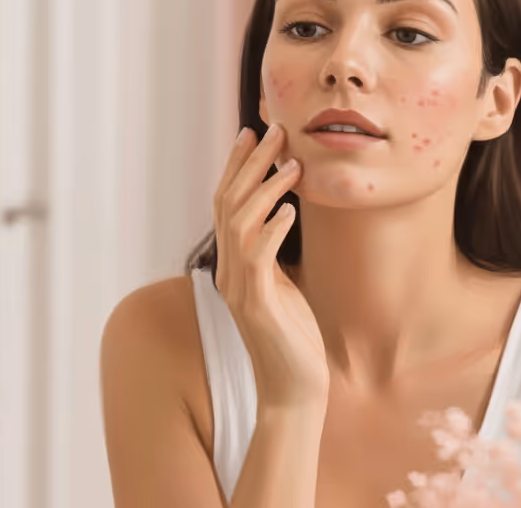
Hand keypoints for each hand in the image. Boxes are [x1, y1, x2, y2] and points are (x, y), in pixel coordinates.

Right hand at [213, 124, 328, 412]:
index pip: (226, 203)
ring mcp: (239, 288)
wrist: (293, 389)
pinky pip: (258, 258)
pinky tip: (290, 210)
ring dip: (265, 189)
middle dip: (251, 164)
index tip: (252, 132)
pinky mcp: (256, 305)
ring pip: (239, 224)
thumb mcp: (283, 285)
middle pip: (229, 204)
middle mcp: (229, 271)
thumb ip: (272, 253)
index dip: (236, 166)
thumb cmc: (293, 338)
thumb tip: (279, 214)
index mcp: (233, 264)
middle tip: (272, 130)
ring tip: (291, 164)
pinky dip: (272, 229)